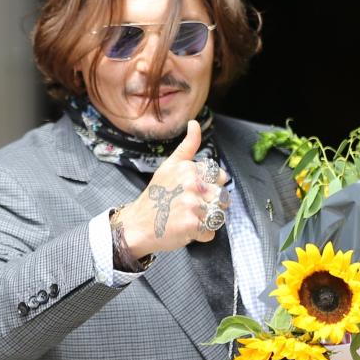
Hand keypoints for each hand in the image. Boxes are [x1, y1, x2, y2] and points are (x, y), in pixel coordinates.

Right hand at [117, 119, 230, 257]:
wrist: (137, 225)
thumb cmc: (155, 197)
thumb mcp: (169, 166)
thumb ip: (187, 146)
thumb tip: (194, 124)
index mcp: (188, 168)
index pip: (220, 176)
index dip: (211, 186)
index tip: (194, 192)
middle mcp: (191, 184)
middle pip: (222, 196)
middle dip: (211, 204)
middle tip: (189, 208)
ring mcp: (192, 204)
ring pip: (219, 214)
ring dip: (207, 220)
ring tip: (188, 218)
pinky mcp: (192, 224)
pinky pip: (211, 232)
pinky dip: (201, 235)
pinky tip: (185, 229)